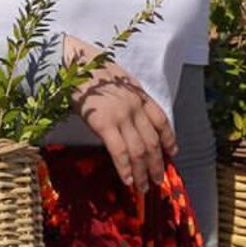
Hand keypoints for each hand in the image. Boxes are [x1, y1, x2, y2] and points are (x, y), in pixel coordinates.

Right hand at [64, 35, 175, 197]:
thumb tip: (130, 114)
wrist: (73, 60)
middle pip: (152, 140)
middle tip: (159, 179)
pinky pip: (119, 151)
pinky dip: (125, 168)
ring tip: (144, 187)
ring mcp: (121, 115)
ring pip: (139, 150)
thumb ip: (128, 96)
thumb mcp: (119, 79)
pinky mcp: (104, 123)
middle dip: (157, 162)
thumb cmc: (90, 68)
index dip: (168, 138)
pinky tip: (128, 180)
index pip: (161, 120)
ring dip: (143, 171)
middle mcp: (135, 106)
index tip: (172, 152)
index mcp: (140, 94)